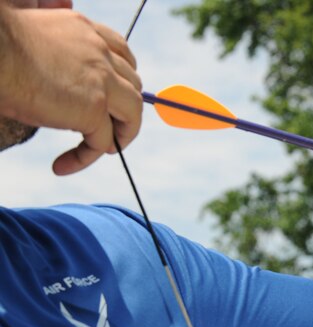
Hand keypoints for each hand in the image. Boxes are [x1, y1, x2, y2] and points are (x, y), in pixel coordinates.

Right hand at [0, 5, 141, 173]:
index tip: (112, 95)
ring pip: (131, 113)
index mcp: (83, 28)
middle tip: (109, 129)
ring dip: (121, 135)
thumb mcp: (33, 41)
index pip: (121, 52)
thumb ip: (58, 54)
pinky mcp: (93, 108)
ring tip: (101, 149)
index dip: (122, 78)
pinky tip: (62, 165)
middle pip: (132, 84)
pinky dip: (86, 157)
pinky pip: (103, 141)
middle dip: (125, 109)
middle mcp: (99, 52)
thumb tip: (56, 81)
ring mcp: (102, 81)